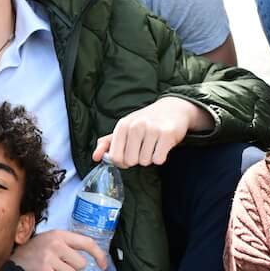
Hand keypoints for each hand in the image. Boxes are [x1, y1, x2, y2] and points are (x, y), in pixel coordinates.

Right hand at [9, 228, 106, 270]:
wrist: (11, 265)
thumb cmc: (34, 254)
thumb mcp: (50, 241)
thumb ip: (68, 245)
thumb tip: (90, 258)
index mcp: (59, 234)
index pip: (87, 242)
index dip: (99, 255)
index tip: (103, 266)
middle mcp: (55, 244)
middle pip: (81, 263)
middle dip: (72, 268)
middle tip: (57, 266)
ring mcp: (50, 257)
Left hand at [93, 97, 212, 166]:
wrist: (173, 108)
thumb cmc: (146, 121)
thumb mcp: (125, 127)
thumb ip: (108, 142)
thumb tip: (95, 157)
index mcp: (123, 125)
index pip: (115, 157)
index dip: (122, 161)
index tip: (129, 155)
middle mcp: (136, 126)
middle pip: (130, 161)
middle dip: (138, 159)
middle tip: (144, 148)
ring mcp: (152, 129)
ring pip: (145, 161)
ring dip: (150, 157)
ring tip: (154, 144)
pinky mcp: (167, 135)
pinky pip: (159, 159)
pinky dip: (161, 157)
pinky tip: (162, 146)